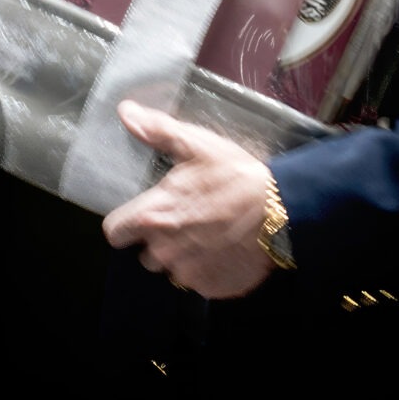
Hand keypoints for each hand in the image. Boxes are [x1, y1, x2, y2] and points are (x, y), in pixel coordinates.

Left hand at [99, 100, 277, 299]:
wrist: (283, 210)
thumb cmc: (236, 177)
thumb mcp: (197, 146)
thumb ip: (157, 132)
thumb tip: (126, 112)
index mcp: (153, 218)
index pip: (115, 233)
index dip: (125, 225)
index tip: (142, 217)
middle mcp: (164, 251)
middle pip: (146, 254)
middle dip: (160, 241)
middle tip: (185, 222)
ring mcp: (189, 273)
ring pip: (174, 270)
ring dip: (184, 257)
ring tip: (208, 236)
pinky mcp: (214, 288)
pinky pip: (201, 282)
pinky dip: (209, 270)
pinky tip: (225, 251)